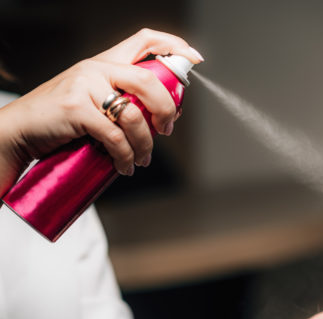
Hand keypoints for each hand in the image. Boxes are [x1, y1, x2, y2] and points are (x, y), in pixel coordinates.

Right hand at [0, 28, 202, 182]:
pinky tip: (125, 166)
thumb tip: (169, 116)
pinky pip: (115, 136)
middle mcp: (96, 67)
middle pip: (149, 80)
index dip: (174, 45)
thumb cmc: (61, 121)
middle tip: (167, 130)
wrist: (18, 132)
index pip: (145, 39)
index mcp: (105, 62)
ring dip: (146, 144)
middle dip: (167, 109)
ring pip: (134, 114)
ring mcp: (84, 85)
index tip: (195, 59)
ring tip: (141, 159)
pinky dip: (125, 156)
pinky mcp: (75, 109)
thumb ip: (125, 100)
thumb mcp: (94, 101)